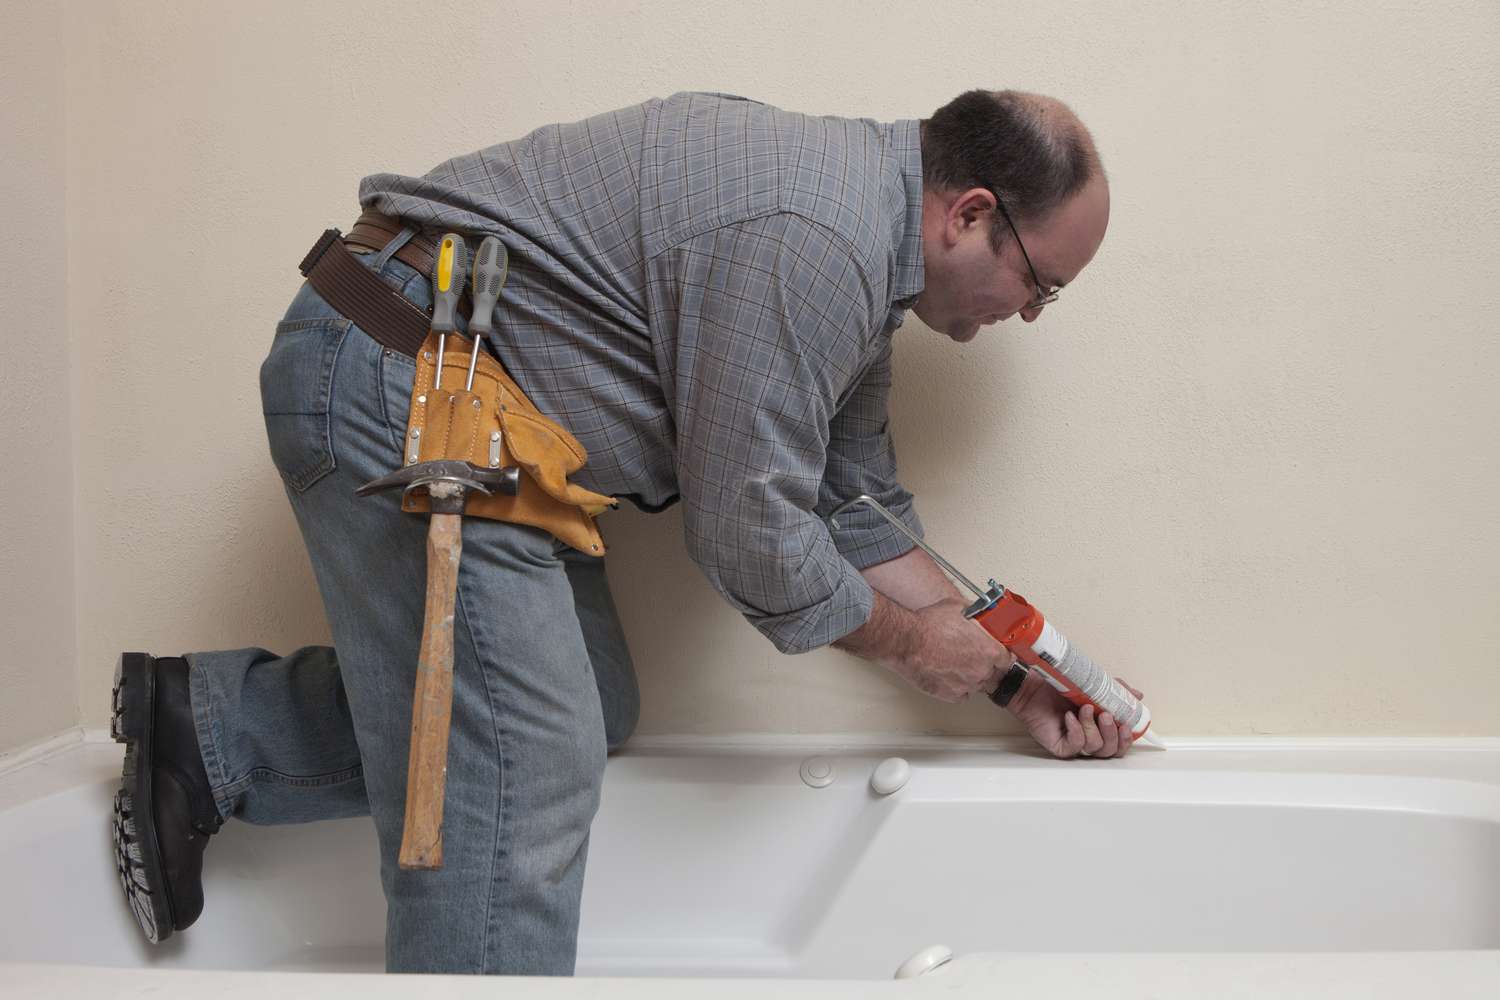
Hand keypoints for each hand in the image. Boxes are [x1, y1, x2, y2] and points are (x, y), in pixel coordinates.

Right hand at [895, 597, 1009, 703]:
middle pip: (993, 673)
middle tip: (970, 656)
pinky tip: (948, 675)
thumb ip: (976, 614)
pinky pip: (961, 694)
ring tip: (955, 664)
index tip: (997, 654)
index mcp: (989, 650)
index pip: (1008, 659)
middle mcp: (981, 670)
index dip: (1001, 655)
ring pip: (977, 684)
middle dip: (984, 665)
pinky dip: (957, 687)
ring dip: (970, 676)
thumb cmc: (928, 625)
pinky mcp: (951, 695)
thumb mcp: (958, 608)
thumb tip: (980, 614)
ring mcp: (967, 685)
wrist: (906, 641)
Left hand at [1005, 671, 1145, 759]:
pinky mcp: (1060, 746)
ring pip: (1095, 748)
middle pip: (1111, 750)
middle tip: (1106, 715)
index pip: (1120, 742)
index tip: (1128, 725)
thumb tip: (1137, 696)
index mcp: (1100, 726)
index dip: (1127, 738)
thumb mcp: (1094, 684)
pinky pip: (1076, 747)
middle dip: (1113, 734)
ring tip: (1083, 708)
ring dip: (1092, 727)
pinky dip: (1076, 731)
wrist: (1032, 685)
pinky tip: (1069, 717)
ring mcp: (1074, 743)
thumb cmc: (1058, 686)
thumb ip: (1116, 691)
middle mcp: (1089, 736)